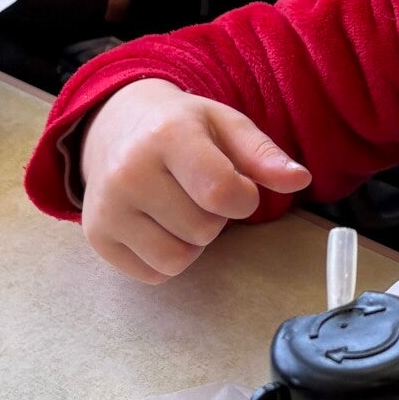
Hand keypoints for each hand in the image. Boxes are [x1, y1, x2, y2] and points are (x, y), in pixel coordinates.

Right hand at [77, 78, 309, 283]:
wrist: (114, 126)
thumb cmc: (180, 127)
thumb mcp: (225, 125)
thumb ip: (264, 155)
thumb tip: (302, 180)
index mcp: (167, 135)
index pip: (222, 193)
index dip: (243, 197)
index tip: (236, 184)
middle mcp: (129, 172)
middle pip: (203, 230)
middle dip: (214, 216)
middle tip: (196, 189)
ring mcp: (107, 207)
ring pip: (177, 260)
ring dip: (191, 241)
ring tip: (178, 207)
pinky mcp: (97, 237)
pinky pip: (153, 274)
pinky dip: (165, 257)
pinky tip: (156, 223)